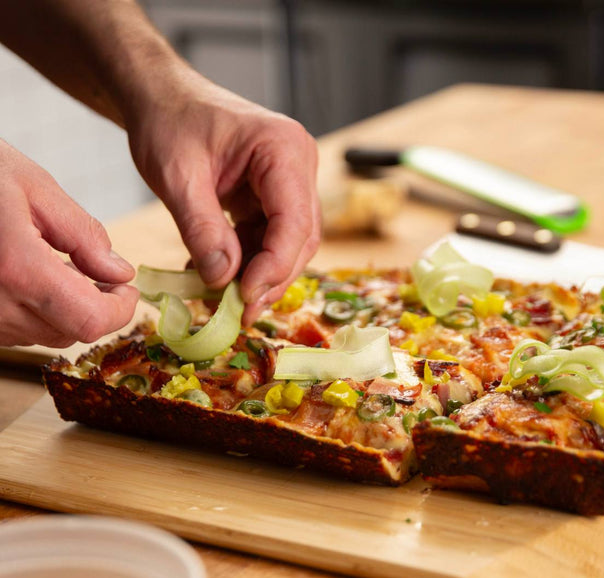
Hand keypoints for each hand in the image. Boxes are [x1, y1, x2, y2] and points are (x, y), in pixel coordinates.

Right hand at [0, 140, 138, 346]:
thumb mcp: (34, 188)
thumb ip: (83, 235)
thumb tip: (119, 273)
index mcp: (17, 269)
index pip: (90, 321)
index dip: (120, 310)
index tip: (127, 289)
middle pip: (72, 333)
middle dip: (96, 306)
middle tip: (99, 272)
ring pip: (46, 335)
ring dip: (66, 310)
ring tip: (60, 266)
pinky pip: (17, 330)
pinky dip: (37, 310)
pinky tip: (30, 276)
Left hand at [123, 69, 320, 325]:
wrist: (161, 98)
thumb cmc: (168, 122)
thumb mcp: (176, 176)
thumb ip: (201, 228)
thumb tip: (223, 280)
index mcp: (283, 149)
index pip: (295, 222)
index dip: (273, 266)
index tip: (243, 298)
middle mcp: (298, 165)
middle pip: (300, 238)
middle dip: (270, 278)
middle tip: (238, 311)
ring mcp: (290, 182)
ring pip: (289, 244)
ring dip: (259, 275)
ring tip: (224, 299)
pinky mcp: (273, 196)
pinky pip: (269, 238)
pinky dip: (247, 262)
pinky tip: (218, 275)